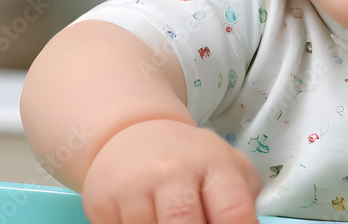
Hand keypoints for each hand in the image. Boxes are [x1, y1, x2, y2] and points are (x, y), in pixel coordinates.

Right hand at [81, 119, 262, 223]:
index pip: (234, 211)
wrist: (133, 132)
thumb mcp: (227, 165)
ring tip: (168, 220)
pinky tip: (145, 218)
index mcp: (212, 162)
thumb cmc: (189, 160)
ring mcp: (133, 186)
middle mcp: (171, 170)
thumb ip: (246, 196)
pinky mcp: (101, 202)